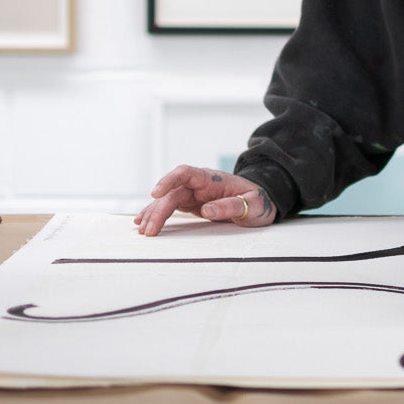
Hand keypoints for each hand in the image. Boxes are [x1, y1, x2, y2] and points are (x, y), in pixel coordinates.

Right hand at [133, 165, 276, 235]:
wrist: (261, 202)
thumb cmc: (258, 202)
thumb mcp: (253, 205)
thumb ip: (231, 206)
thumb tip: (207, 209)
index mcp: (212, 179)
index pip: (186, 173)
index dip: (169, 180)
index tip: (156, 192)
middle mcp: (199, 184)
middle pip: (173, 192)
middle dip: (158, 209)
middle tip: (149, 230)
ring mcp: (194, 193)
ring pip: (168, 200)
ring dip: (154, 213)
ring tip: (142, 230)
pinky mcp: (192, 203)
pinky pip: (171, 206)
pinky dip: (157, 214)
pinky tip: (144, 221)